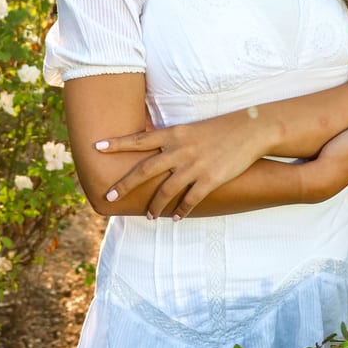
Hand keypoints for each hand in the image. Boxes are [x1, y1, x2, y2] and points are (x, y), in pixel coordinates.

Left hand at [97, 111, 269, 218]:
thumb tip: (154, 149)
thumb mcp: (191, 129)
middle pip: (144, 170)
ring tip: (148, 217)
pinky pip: (190, 200)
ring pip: (166, 191)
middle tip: (108, 197)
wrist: (250, 130)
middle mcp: (180, 150)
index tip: (96, 146)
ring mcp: (194, 166)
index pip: (139, 139)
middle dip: (124, 185)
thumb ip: (172, 140)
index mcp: (174, 134)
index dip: (117, 143)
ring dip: (154, 206)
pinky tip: (175, 218)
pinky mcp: (210, 179)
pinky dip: (181, 211)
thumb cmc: (220, 129)